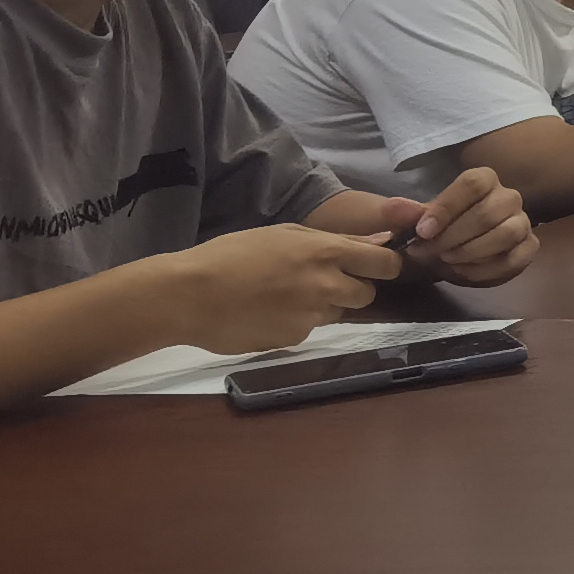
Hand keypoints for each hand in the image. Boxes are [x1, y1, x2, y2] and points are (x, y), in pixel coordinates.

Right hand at [157, 223, 402, 353]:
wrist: (188, 295)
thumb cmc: (231, 254)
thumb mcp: (283, 233)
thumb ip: (334, 240)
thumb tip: (380, 242)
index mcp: (325, 252)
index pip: (385, 264)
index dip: (385, 266)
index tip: (376, 266)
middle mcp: (326, 285)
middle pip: (367, 294)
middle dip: (353, 288)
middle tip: (323, 281)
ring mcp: (311, 317)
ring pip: (338, 313)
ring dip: (324, 306)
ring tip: (285, 296)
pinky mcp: (294, 340)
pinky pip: (309, 330)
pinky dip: (297, 322)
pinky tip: (268, 313)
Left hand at [379, 167, 536, 286]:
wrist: (450, 253)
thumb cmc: (435, 231)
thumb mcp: (413, 222)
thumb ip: (403, 215)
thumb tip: (397, 209)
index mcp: (484, 180)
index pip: (472, 184)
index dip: (447, 208)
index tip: (423, 231)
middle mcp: (508, 197)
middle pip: (488, 212)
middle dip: (454, 236)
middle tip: (430, 251)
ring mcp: (523, 222)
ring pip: (506, 234)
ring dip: (472, 252)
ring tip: (447, 260)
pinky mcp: (529, 248)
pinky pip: (515, 259)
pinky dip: (487, 270)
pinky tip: (464, 272)